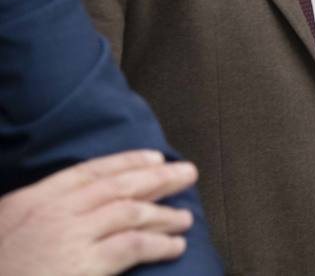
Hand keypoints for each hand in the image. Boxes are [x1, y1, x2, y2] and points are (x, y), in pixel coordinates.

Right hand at [0, 150, 198, 275]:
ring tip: (185, 217)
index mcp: (34, 199)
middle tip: (188, 174)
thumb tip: (75, 203)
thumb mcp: (8, 224)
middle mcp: (57, 211)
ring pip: (132, 214)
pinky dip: (159, 244)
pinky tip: (175, 246)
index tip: (155, 158)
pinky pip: (133, 247)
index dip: (127, 161)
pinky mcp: (85, 266)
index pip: (89, 171)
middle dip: (159, 178)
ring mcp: (72, 237)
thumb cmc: (1, 264)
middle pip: (119, 186)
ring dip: (164, 214)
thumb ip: (39, 210)